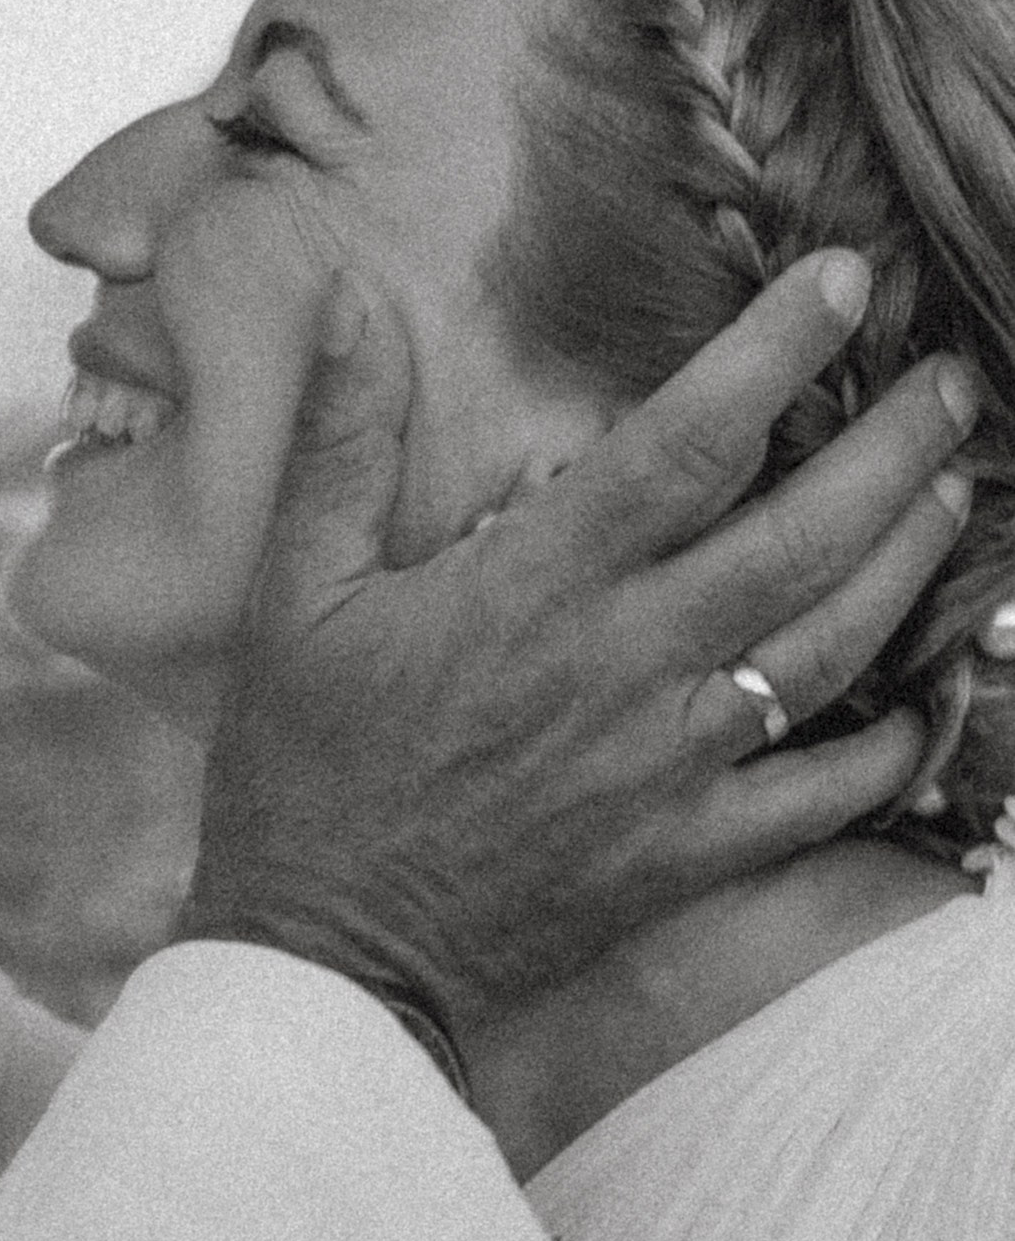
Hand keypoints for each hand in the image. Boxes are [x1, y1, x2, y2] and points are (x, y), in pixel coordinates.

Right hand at [180, 246, 977, 1037]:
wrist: (324, 958)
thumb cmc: (301, 771)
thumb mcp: (292, 594)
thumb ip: (341, 444)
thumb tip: (351, 306)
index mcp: (532, 589)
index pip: (684, 444)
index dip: (776, 352)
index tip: (845, 281)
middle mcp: (622, 667)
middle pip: (801, 536)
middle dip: (896, 449)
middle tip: (953, 386)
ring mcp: (669, 766)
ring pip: (833, 648)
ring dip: (909, 564)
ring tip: (952, 495)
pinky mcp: (687, 854)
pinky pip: (823, 796)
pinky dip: (894, 747)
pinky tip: (930, 697)